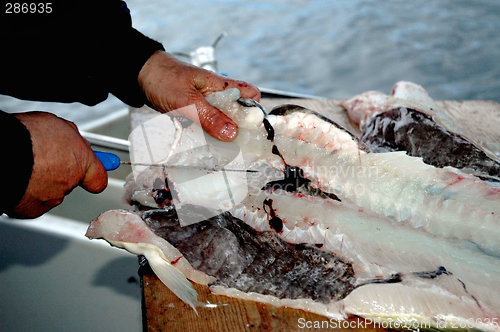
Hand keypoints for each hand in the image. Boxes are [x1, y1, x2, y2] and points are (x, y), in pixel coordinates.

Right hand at [10, 112, 107, 218]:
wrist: (3, 153)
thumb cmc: (28, 135)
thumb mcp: (57, 125)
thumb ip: (70, 137)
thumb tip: (72, 139)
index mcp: (81, 161)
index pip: (98, 177)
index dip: (93, 174)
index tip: (93, 173)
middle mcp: (70, 183)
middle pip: (69, 182)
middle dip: (58, 172)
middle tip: (41, 159)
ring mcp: (51, 198)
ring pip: (49, 192)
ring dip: (39, 182)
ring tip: (24, 166)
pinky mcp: (31, 210)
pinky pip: (30, 202)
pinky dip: (24, 193)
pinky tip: (17, 178)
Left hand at [138, 51, 260, 140]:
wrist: (139, 74)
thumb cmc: (163, 79)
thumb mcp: (187, 101)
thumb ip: (209, 117)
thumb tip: (233, 133)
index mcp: (221, 85)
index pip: (251, 95)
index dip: (254, 112)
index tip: (248, 130)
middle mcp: (217, 94)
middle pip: (238, 112)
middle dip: (237, 129)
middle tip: (231, 146)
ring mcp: (206, 103)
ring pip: (223, 120)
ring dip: (221, 133)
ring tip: (217, 148)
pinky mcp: (195, 110)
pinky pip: (208, 124)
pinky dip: (207, 134)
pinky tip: (202, 143)